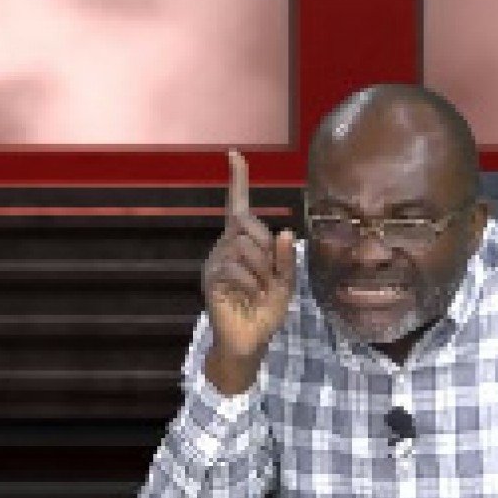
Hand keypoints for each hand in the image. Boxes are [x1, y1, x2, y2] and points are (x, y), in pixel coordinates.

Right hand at [201, 149, 296, 360]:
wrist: (250, 342)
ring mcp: (216, 263)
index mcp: (242, 244)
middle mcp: (224, 247)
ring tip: (259, 292)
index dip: (238, 180)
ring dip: (262, 272)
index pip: (238, 206)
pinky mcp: (211, 280)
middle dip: (267, 251)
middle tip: (270, 280)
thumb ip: (286, 259)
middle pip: (248, 225)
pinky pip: (236, 268)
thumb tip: (285, 231)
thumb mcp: (285, 283)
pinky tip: (249, 298)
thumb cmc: (266, 311)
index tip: (235, 154)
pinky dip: (251, 284)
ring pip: (244, 247)